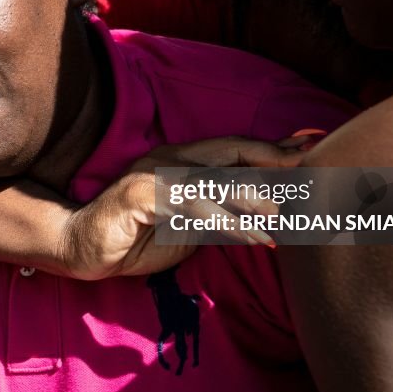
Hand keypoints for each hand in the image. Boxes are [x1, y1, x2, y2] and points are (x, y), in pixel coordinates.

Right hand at [57, 136, 309, 279]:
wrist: (81, 247)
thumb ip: (219, 214)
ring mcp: (155, 174)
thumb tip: (265, 213)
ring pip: (216, 180)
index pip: (234, 149)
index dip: (272, 147)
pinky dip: (229, 222)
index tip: (310, 144)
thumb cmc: (135, 239)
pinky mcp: (142, 195)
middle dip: (274, 157)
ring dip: (255, 199)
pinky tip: (254, 237)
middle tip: (312, 163)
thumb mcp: (187, 227)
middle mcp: (171, 160)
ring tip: (287, 214)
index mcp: (182, 161)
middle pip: (231, 152)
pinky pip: (194, 206)